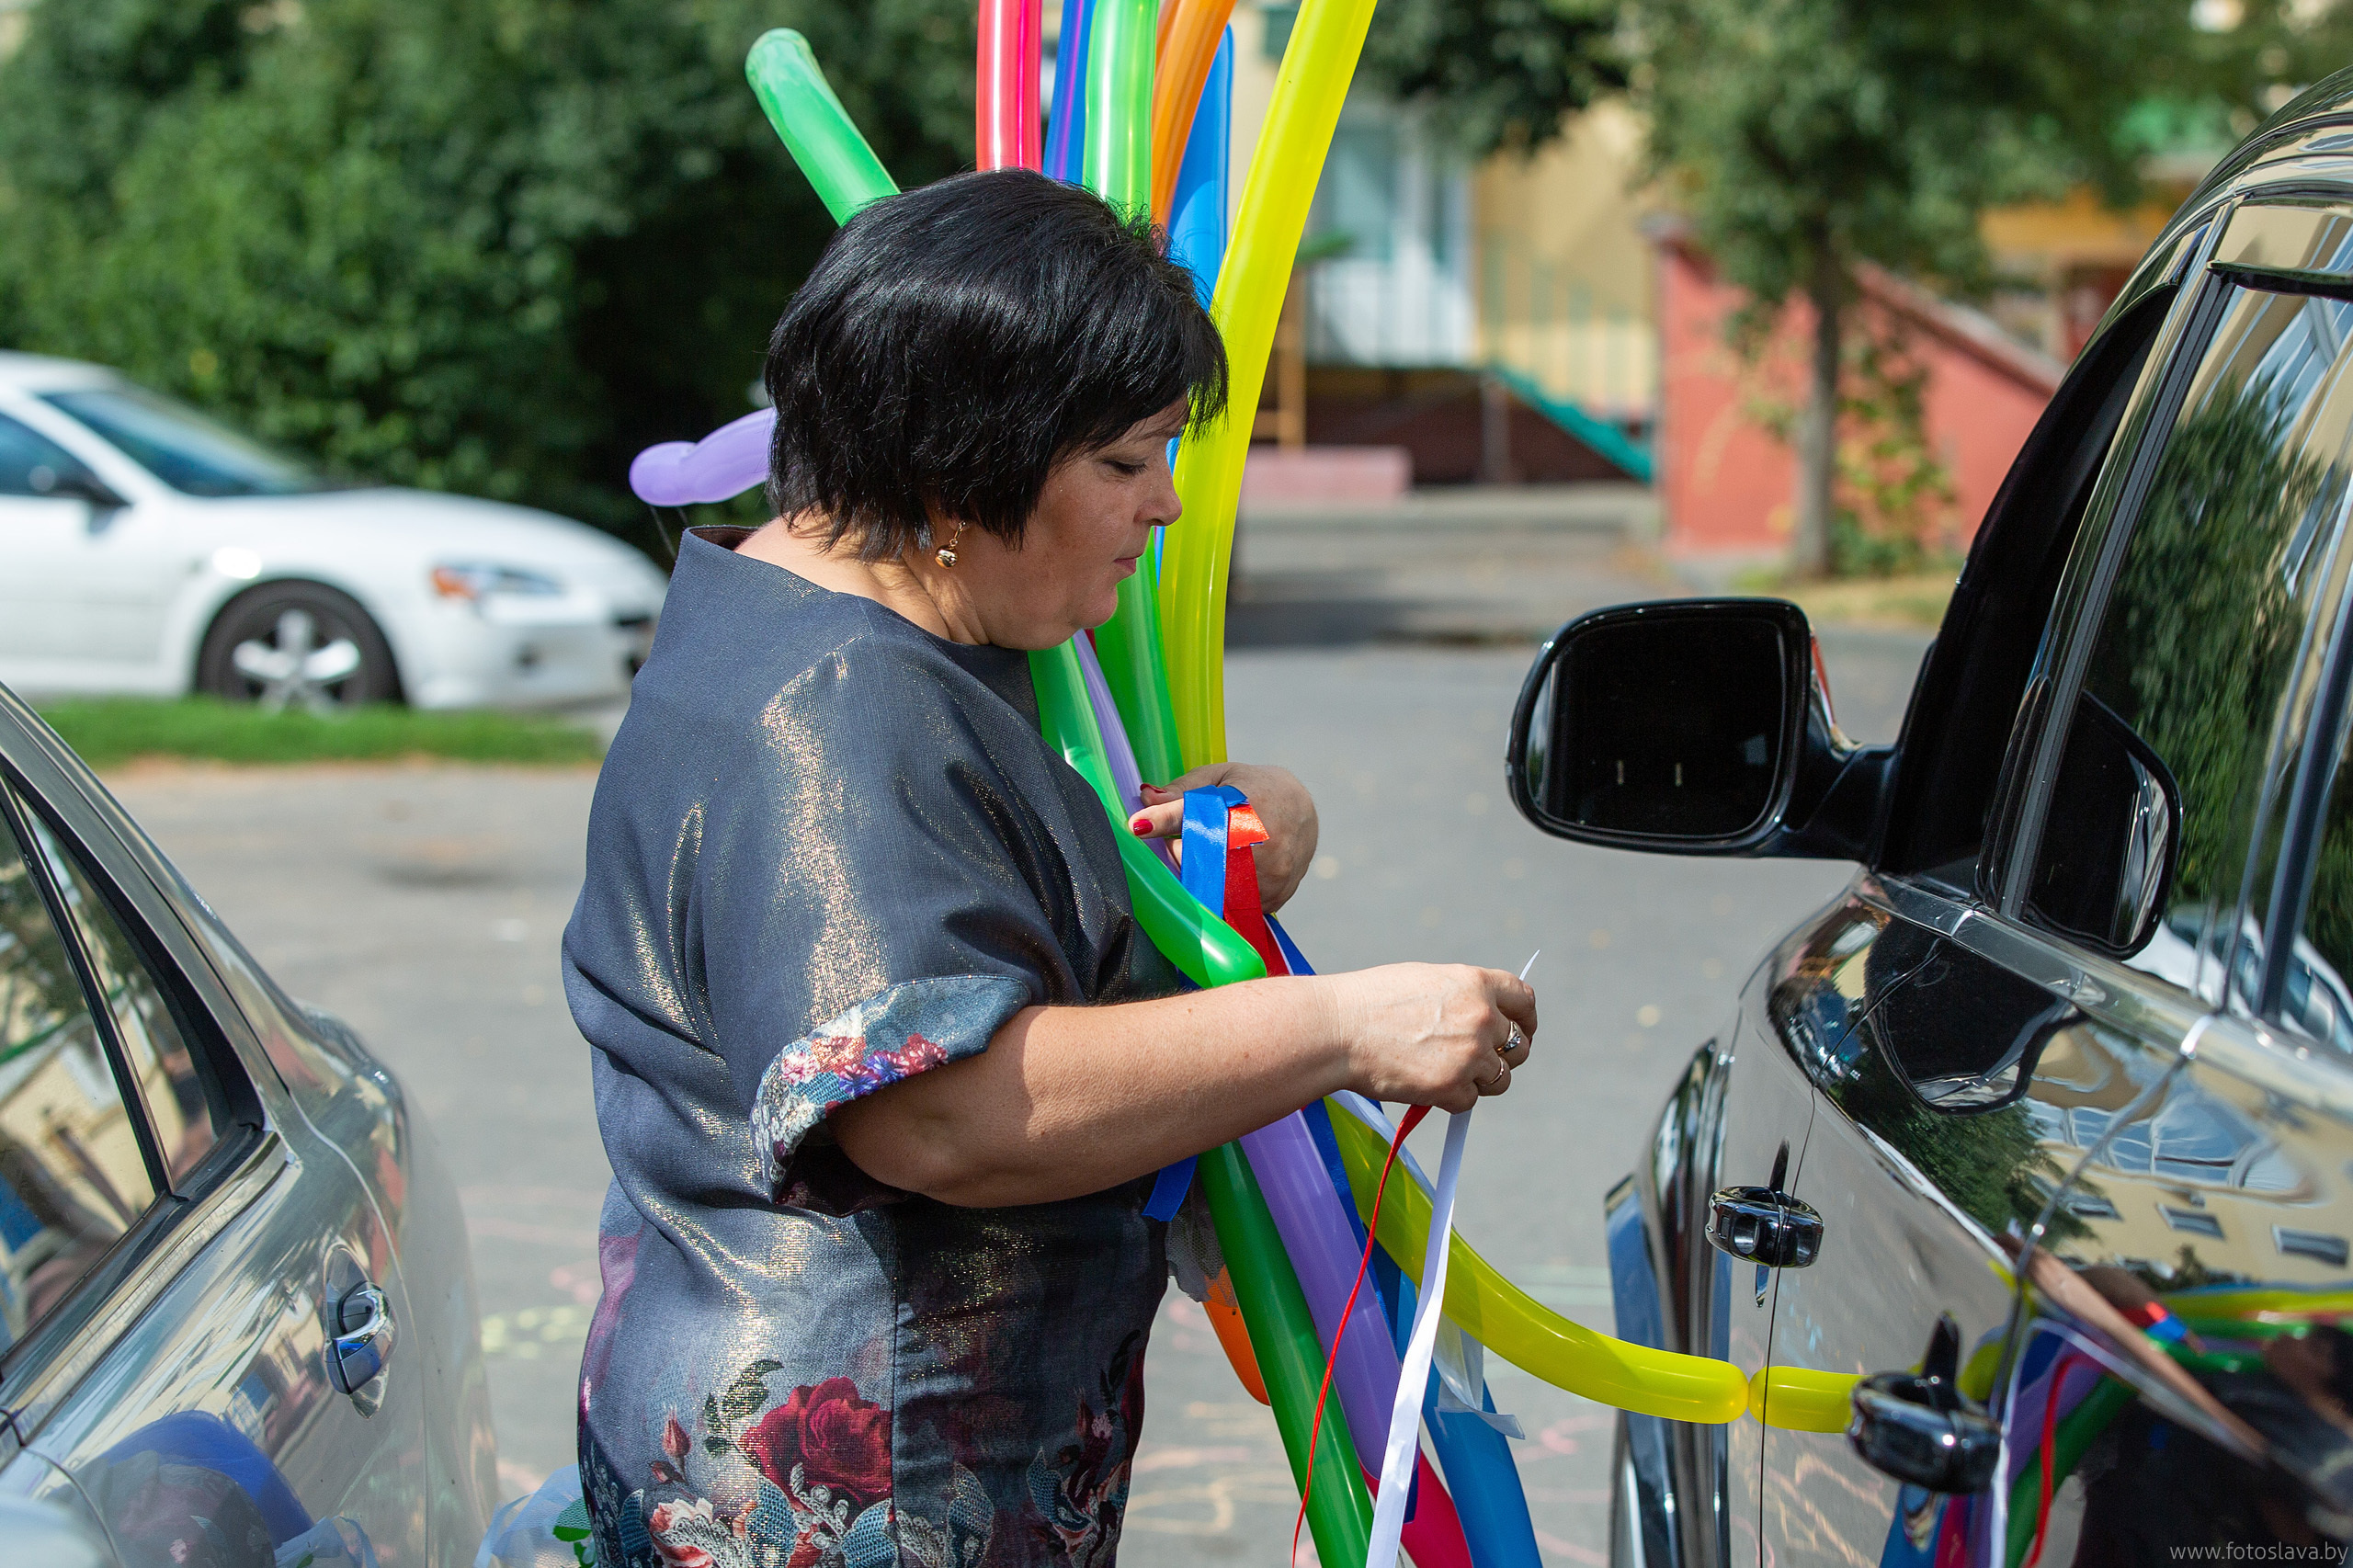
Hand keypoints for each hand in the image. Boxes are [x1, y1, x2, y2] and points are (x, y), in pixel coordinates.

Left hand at [1128, 762, 1319, 911]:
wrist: (1303, 811)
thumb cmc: (1254, 789)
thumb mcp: (1220, 778)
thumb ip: (1182, 790)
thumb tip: (1145, 796)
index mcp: (1244, 804)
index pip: (1197, 814)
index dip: (1163, 821)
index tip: (1136, 826)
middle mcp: (1262, 843)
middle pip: (1200, 863)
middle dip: (1180, 858)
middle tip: (1178, 847)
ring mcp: (1271, 875)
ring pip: (1217, 892)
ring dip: (1200, 882)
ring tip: (1207, 861)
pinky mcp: (1275, 898)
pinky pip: (1234, 907)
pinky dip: (1222, 896)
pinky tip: (1227, 876)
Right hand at [1322, 964, 1535, 1111]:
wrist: (1338, 1028)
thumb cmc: (1371, 1002)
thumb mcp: (1426, 981)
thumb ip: (1462, 997)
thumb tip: (1483, 1018)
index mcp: (1475, 983)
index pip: (1524, 1000)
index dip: (1526, 1019)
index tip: (1522, 1030)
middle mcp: (1481, 1017)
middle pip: (1518, 1046)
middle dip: (1505, 1057)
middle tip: (1482, 1063)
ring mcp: (1470, 1054)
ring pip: (1499, 1079)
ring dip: (1480, 1082)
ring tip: (1447, 1075)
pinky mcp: (1452, 1087)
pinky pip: (1469, 1101)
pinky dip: (1451, 1098)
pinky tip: (1425, 1085)